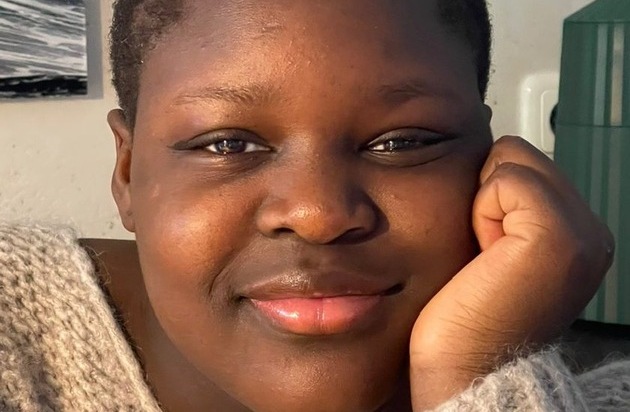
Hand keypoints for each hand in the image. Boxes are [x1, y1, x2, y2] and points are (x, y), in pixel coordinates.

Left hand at [409, 136, 613, 409]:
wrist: (464, 368)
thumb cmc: (465, 315)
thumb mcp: (496, 247)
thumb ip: (509, 206)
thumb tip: (490, 163)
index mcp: (578, 236)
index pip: (524, 166)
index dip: (489, 197)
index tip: (487, 249)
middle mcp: (590, 233)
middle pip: (517, 155)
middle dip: (487, 195)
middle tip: (485, 253)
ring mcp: (580, 233)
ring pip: (510, 160)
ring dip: (483, 203)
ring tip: (486, 255)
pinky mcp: (557, 235)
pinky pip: (506, 178)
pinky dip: (482, 211)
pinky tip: (486, 254)